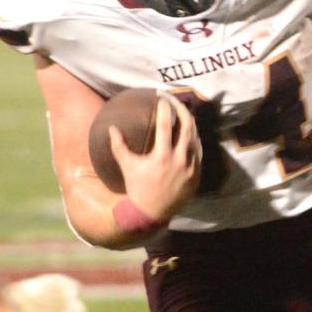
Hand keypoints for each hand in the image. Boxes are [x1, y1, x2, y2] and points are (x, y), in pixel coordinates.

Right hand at [108, 96, 201, 222]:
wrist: (151, 212)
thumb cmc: (137, 187)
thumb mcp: (127, 166)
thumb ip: (118, 146)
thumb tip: (111, 127)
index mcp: (162, 156)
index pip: (166, 124)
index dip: (165, 108)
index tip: (162, 98)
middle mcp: (180, 160)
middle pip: (187, 126)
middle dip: (182, 109)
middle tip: (176, 100)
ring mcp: (191, 167)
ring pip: (196, 137)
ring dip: (190, 122)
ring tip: (183, 112)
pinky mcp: (197, 174)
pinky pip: (199, 151)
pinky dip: (194, 139)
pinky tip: (189, 132)